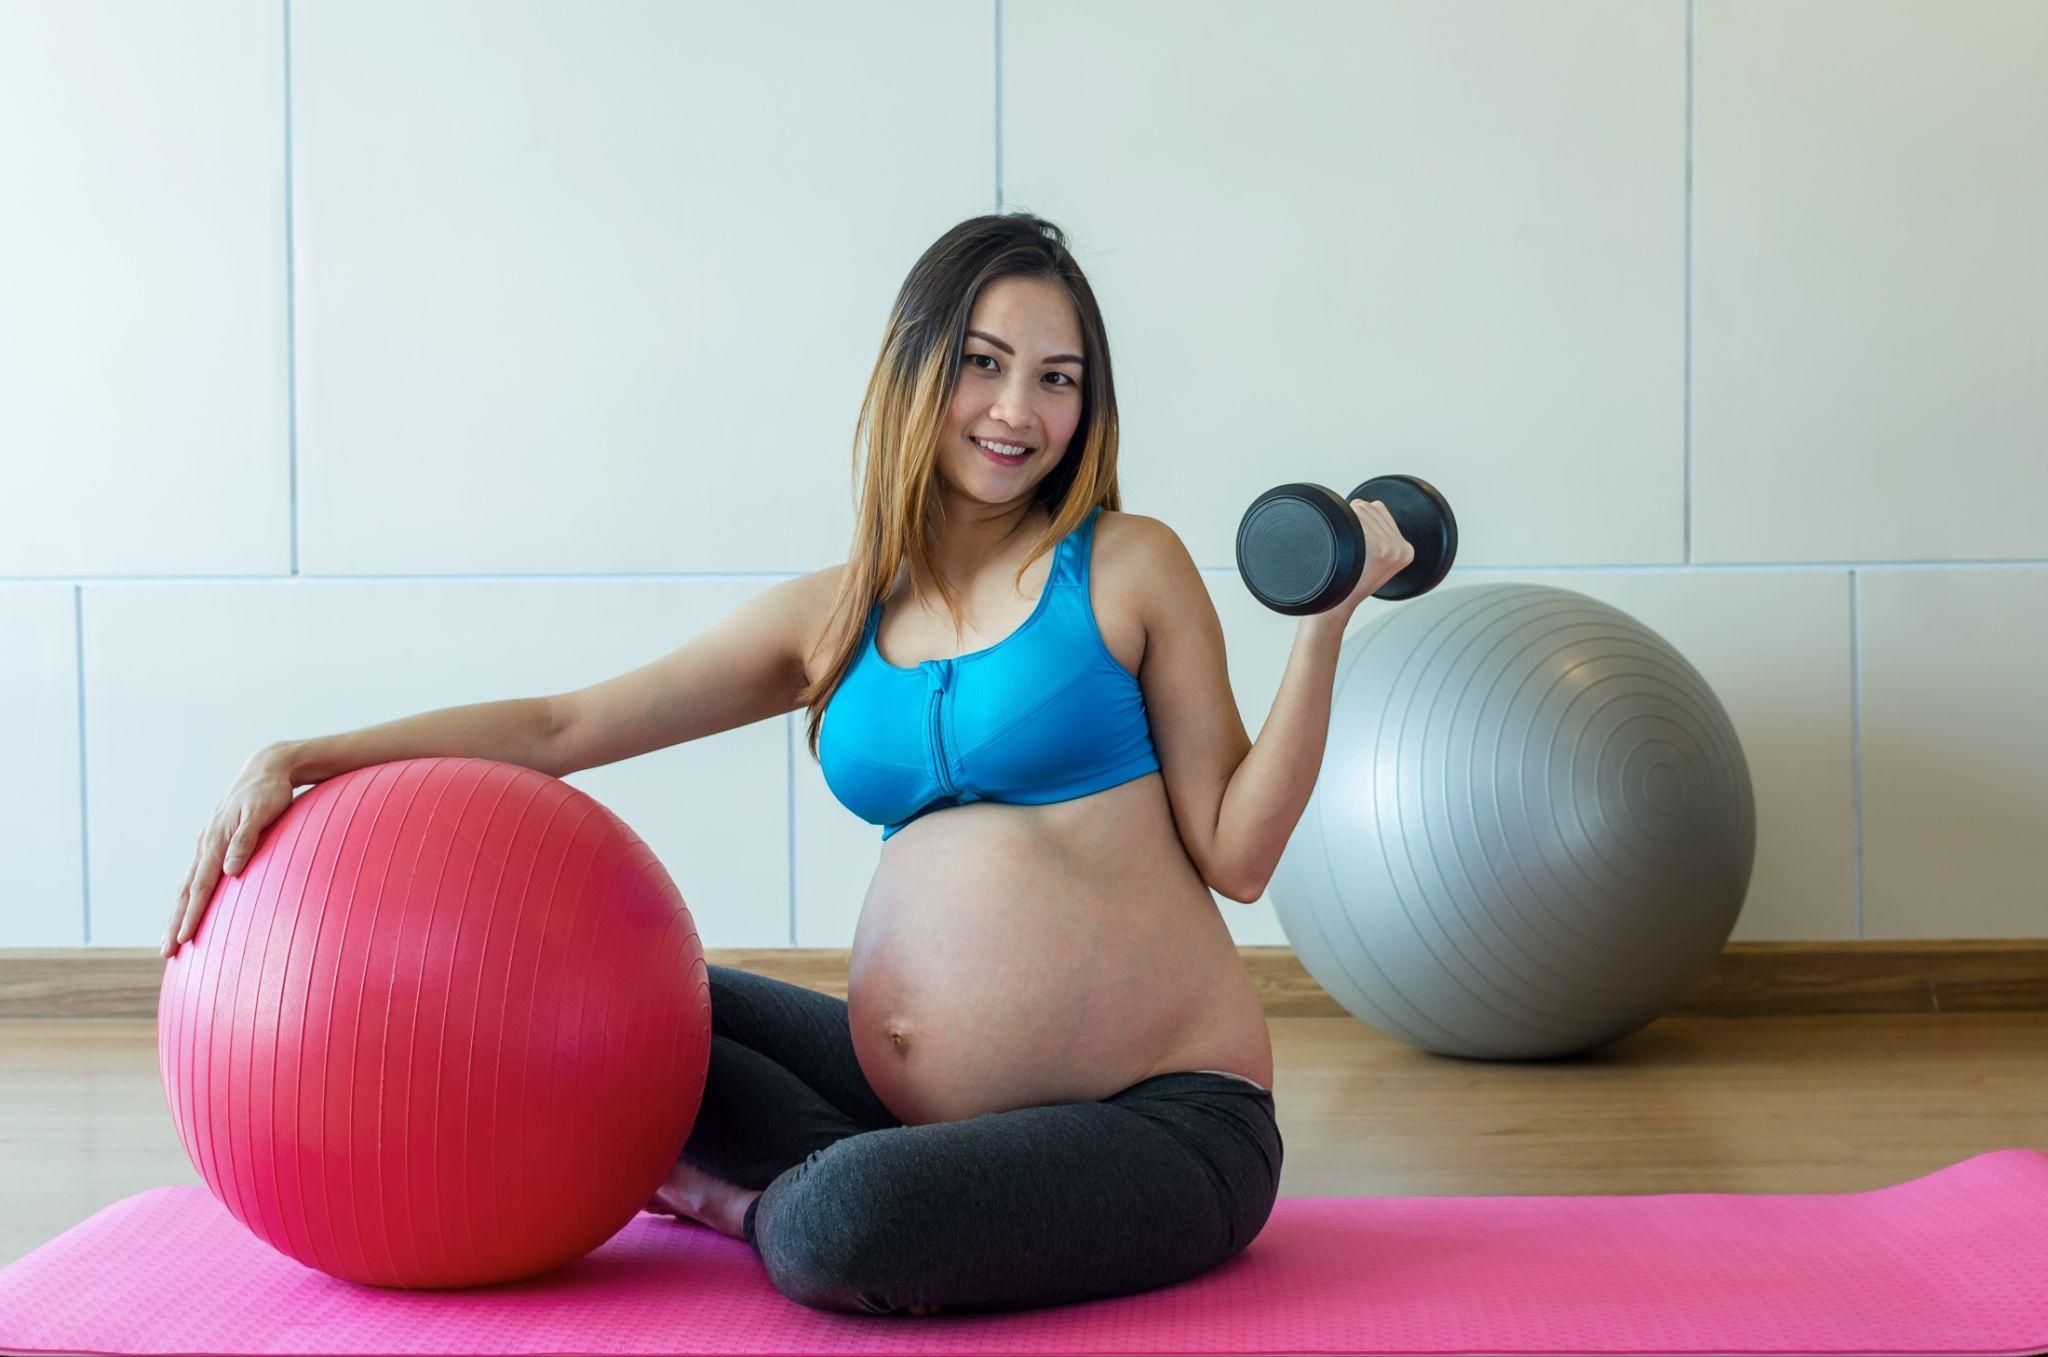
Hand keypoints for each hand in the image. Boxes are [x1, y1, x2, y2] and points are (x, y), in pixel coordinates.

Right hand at [163, 750, 295, 958]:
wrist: (265, 771)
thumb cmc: (268, 793)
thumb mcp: (261, 812)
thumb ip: (246, 840)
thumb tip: (230, 870)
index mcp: (214, 842)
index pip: (201, 886)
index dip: (191, 914)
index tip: (184, 939)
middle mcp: (205, 845)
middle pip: (186, 892)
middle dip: (175, 924)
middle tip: (165, 954)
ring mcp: (207, 845)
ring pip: (187, 886)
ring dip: (177, 914)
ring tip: (170, 940)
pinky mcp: (213, 844)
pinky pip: (196, 876)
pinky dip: (188, 897)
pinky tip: (187, 910)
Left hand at [1334, 498, 1415, 614]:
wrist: (1338, 603)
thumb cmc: (1351, 580)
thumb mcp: (1377, 561)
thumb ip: (1381, 535)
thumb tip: (1366, 505)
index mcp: (1406, 550)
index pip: (1379, 508)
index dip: (1360, 520)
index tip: (1356, 542)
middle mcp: (1401, 548)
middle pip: (1369, 507)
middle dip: (1354, 520)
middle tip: (1348, 548)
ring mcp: (1391, 548)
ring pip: (1361, 510)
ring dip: (1347, 522)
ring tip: (1345, 548)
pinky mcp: (1378, 549)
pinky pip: (1354, 520)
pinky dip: (1343, 526)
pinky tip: (1342, 546)